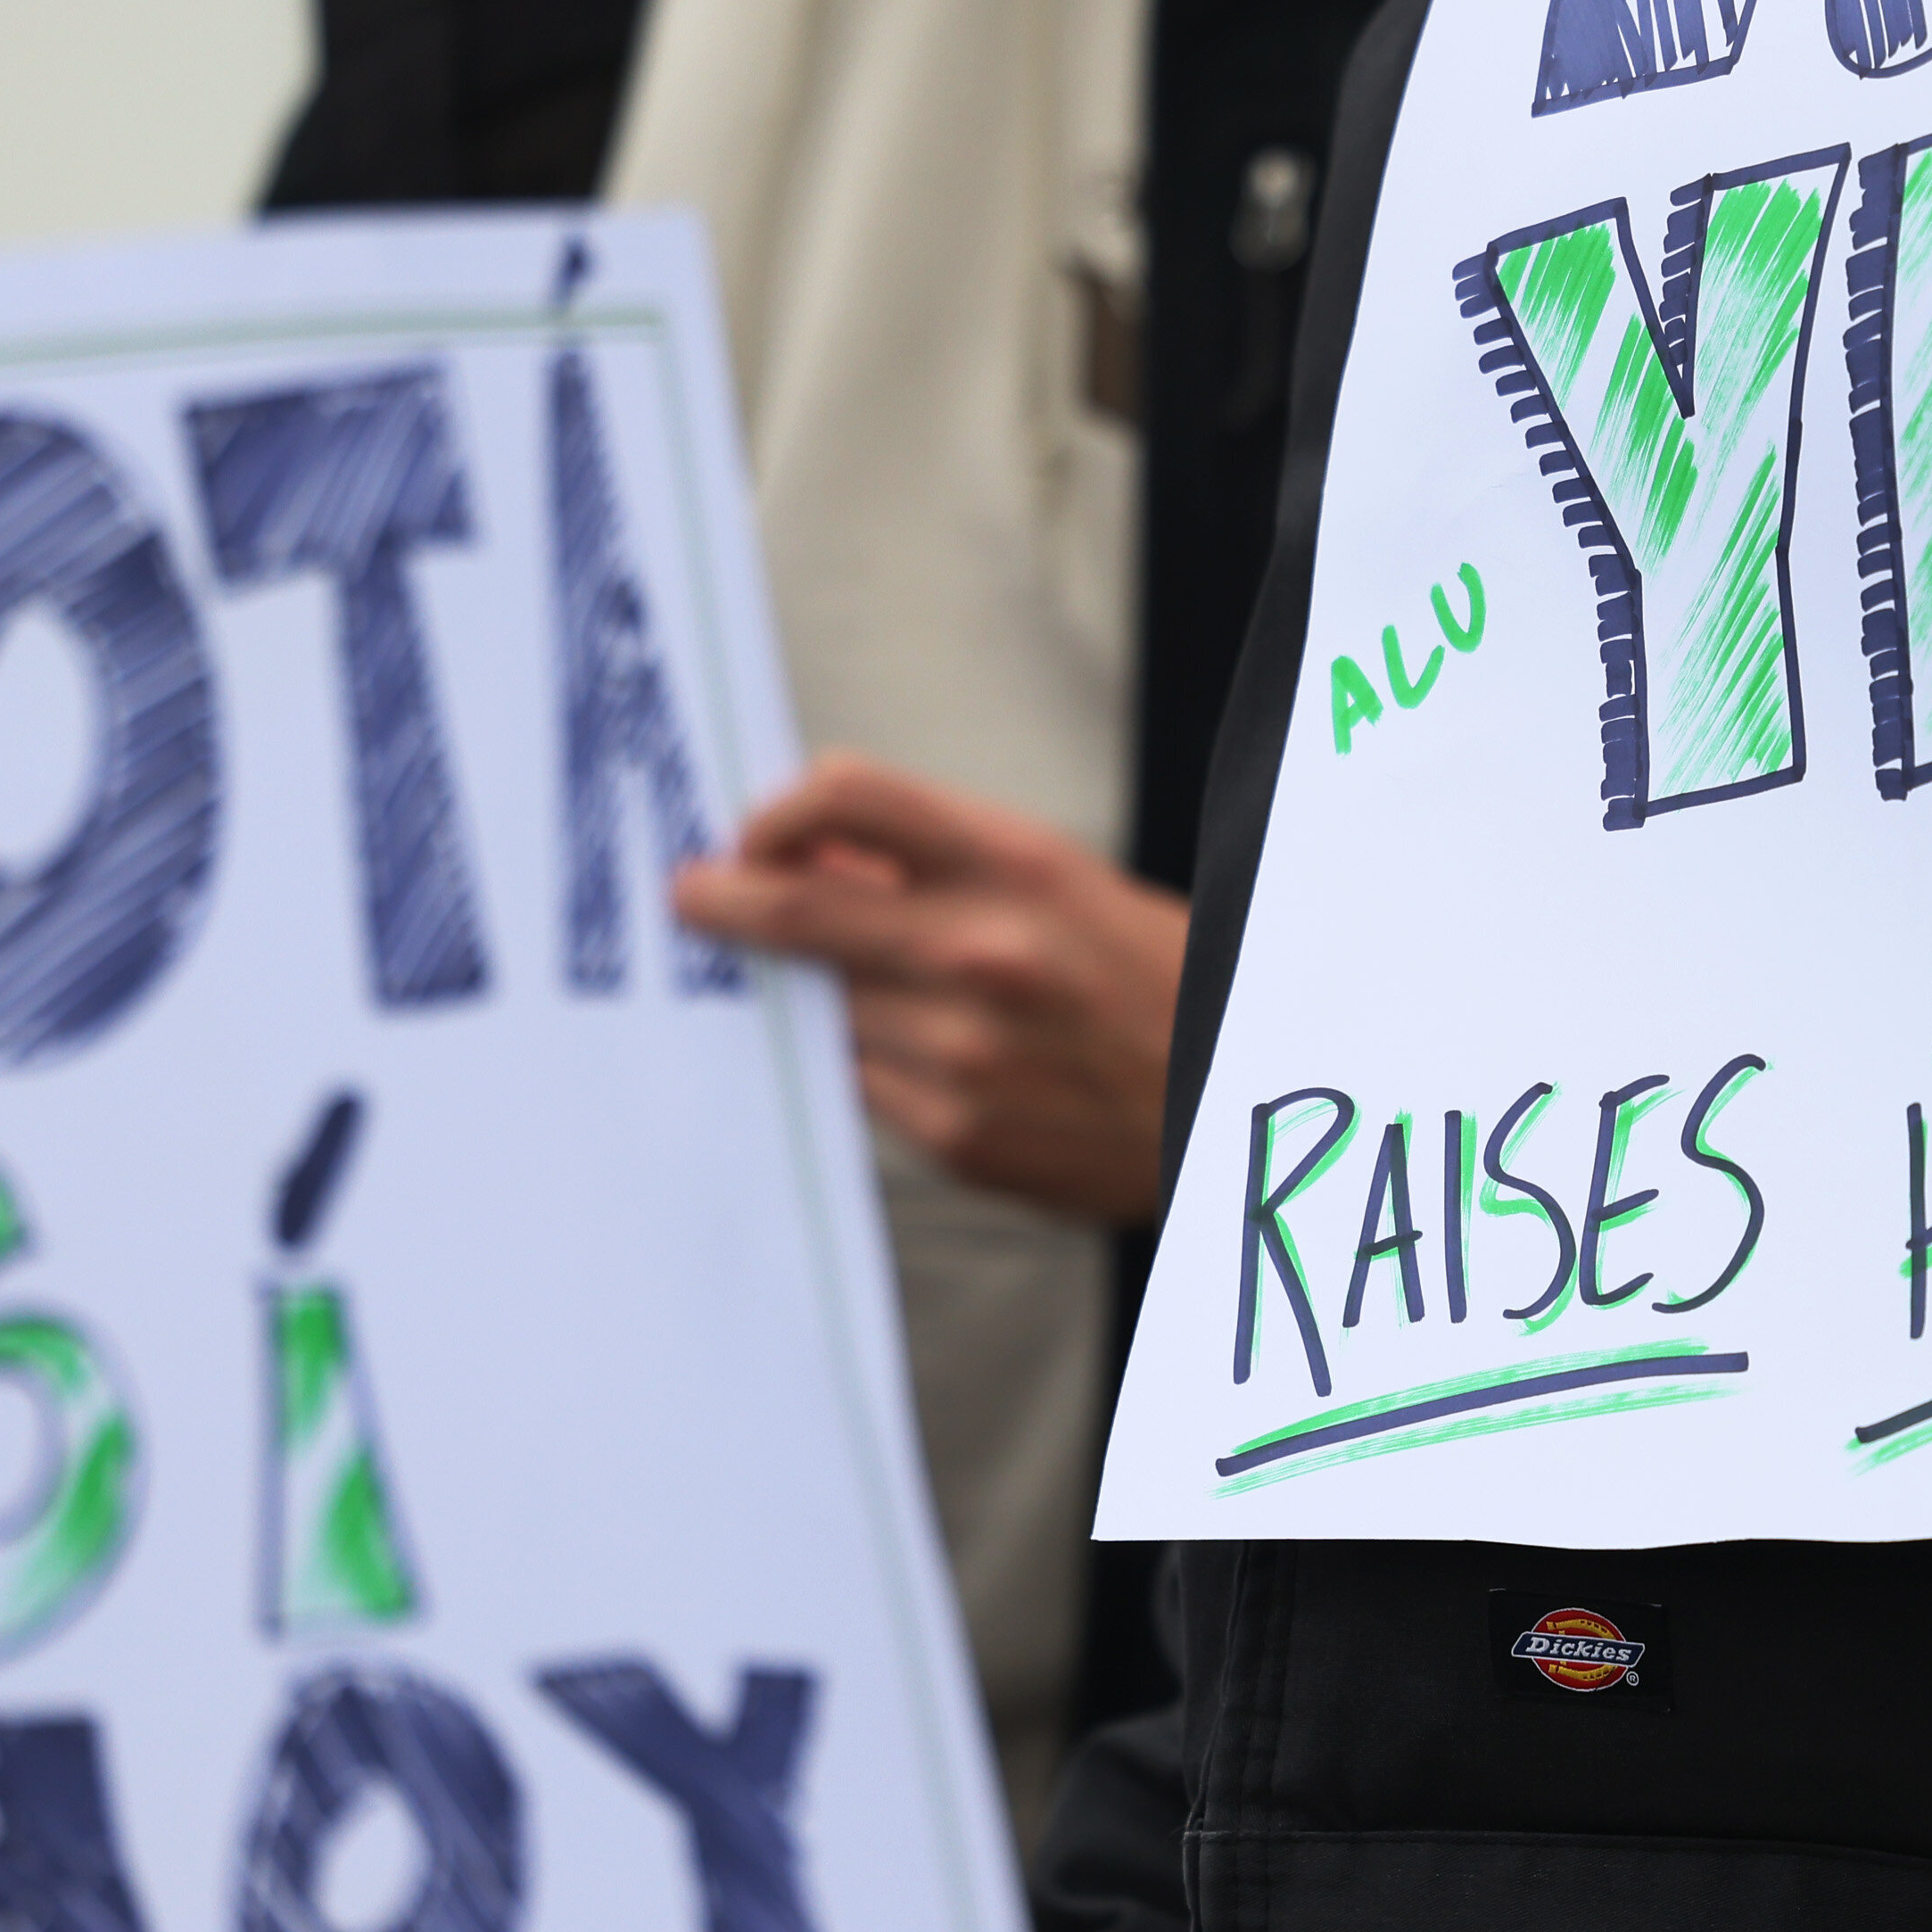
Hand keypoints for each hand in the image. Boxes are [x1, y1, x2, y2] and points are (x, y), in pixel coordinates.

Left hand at [671, 757, 1189, 1226]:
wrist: (1242, 1106)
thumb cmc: (1155, 980)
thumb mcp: (1063, 885)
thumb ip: (937, 862)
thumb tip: (815, 848)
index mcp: (1018, 865)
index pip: (848, 797)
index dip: (777, 811)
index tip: (754, 833)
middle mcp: (982, 952)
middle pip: (795, 909)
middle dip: (721, 900)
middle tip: (689, 895)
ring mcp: (962, 1052)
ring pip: (819, 1004)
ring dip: (795, 988)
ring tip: (802, 976)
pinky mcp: (955, 1134)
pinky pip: (858, 1082)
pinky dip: (856, 1058)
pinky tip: (892, 1047)